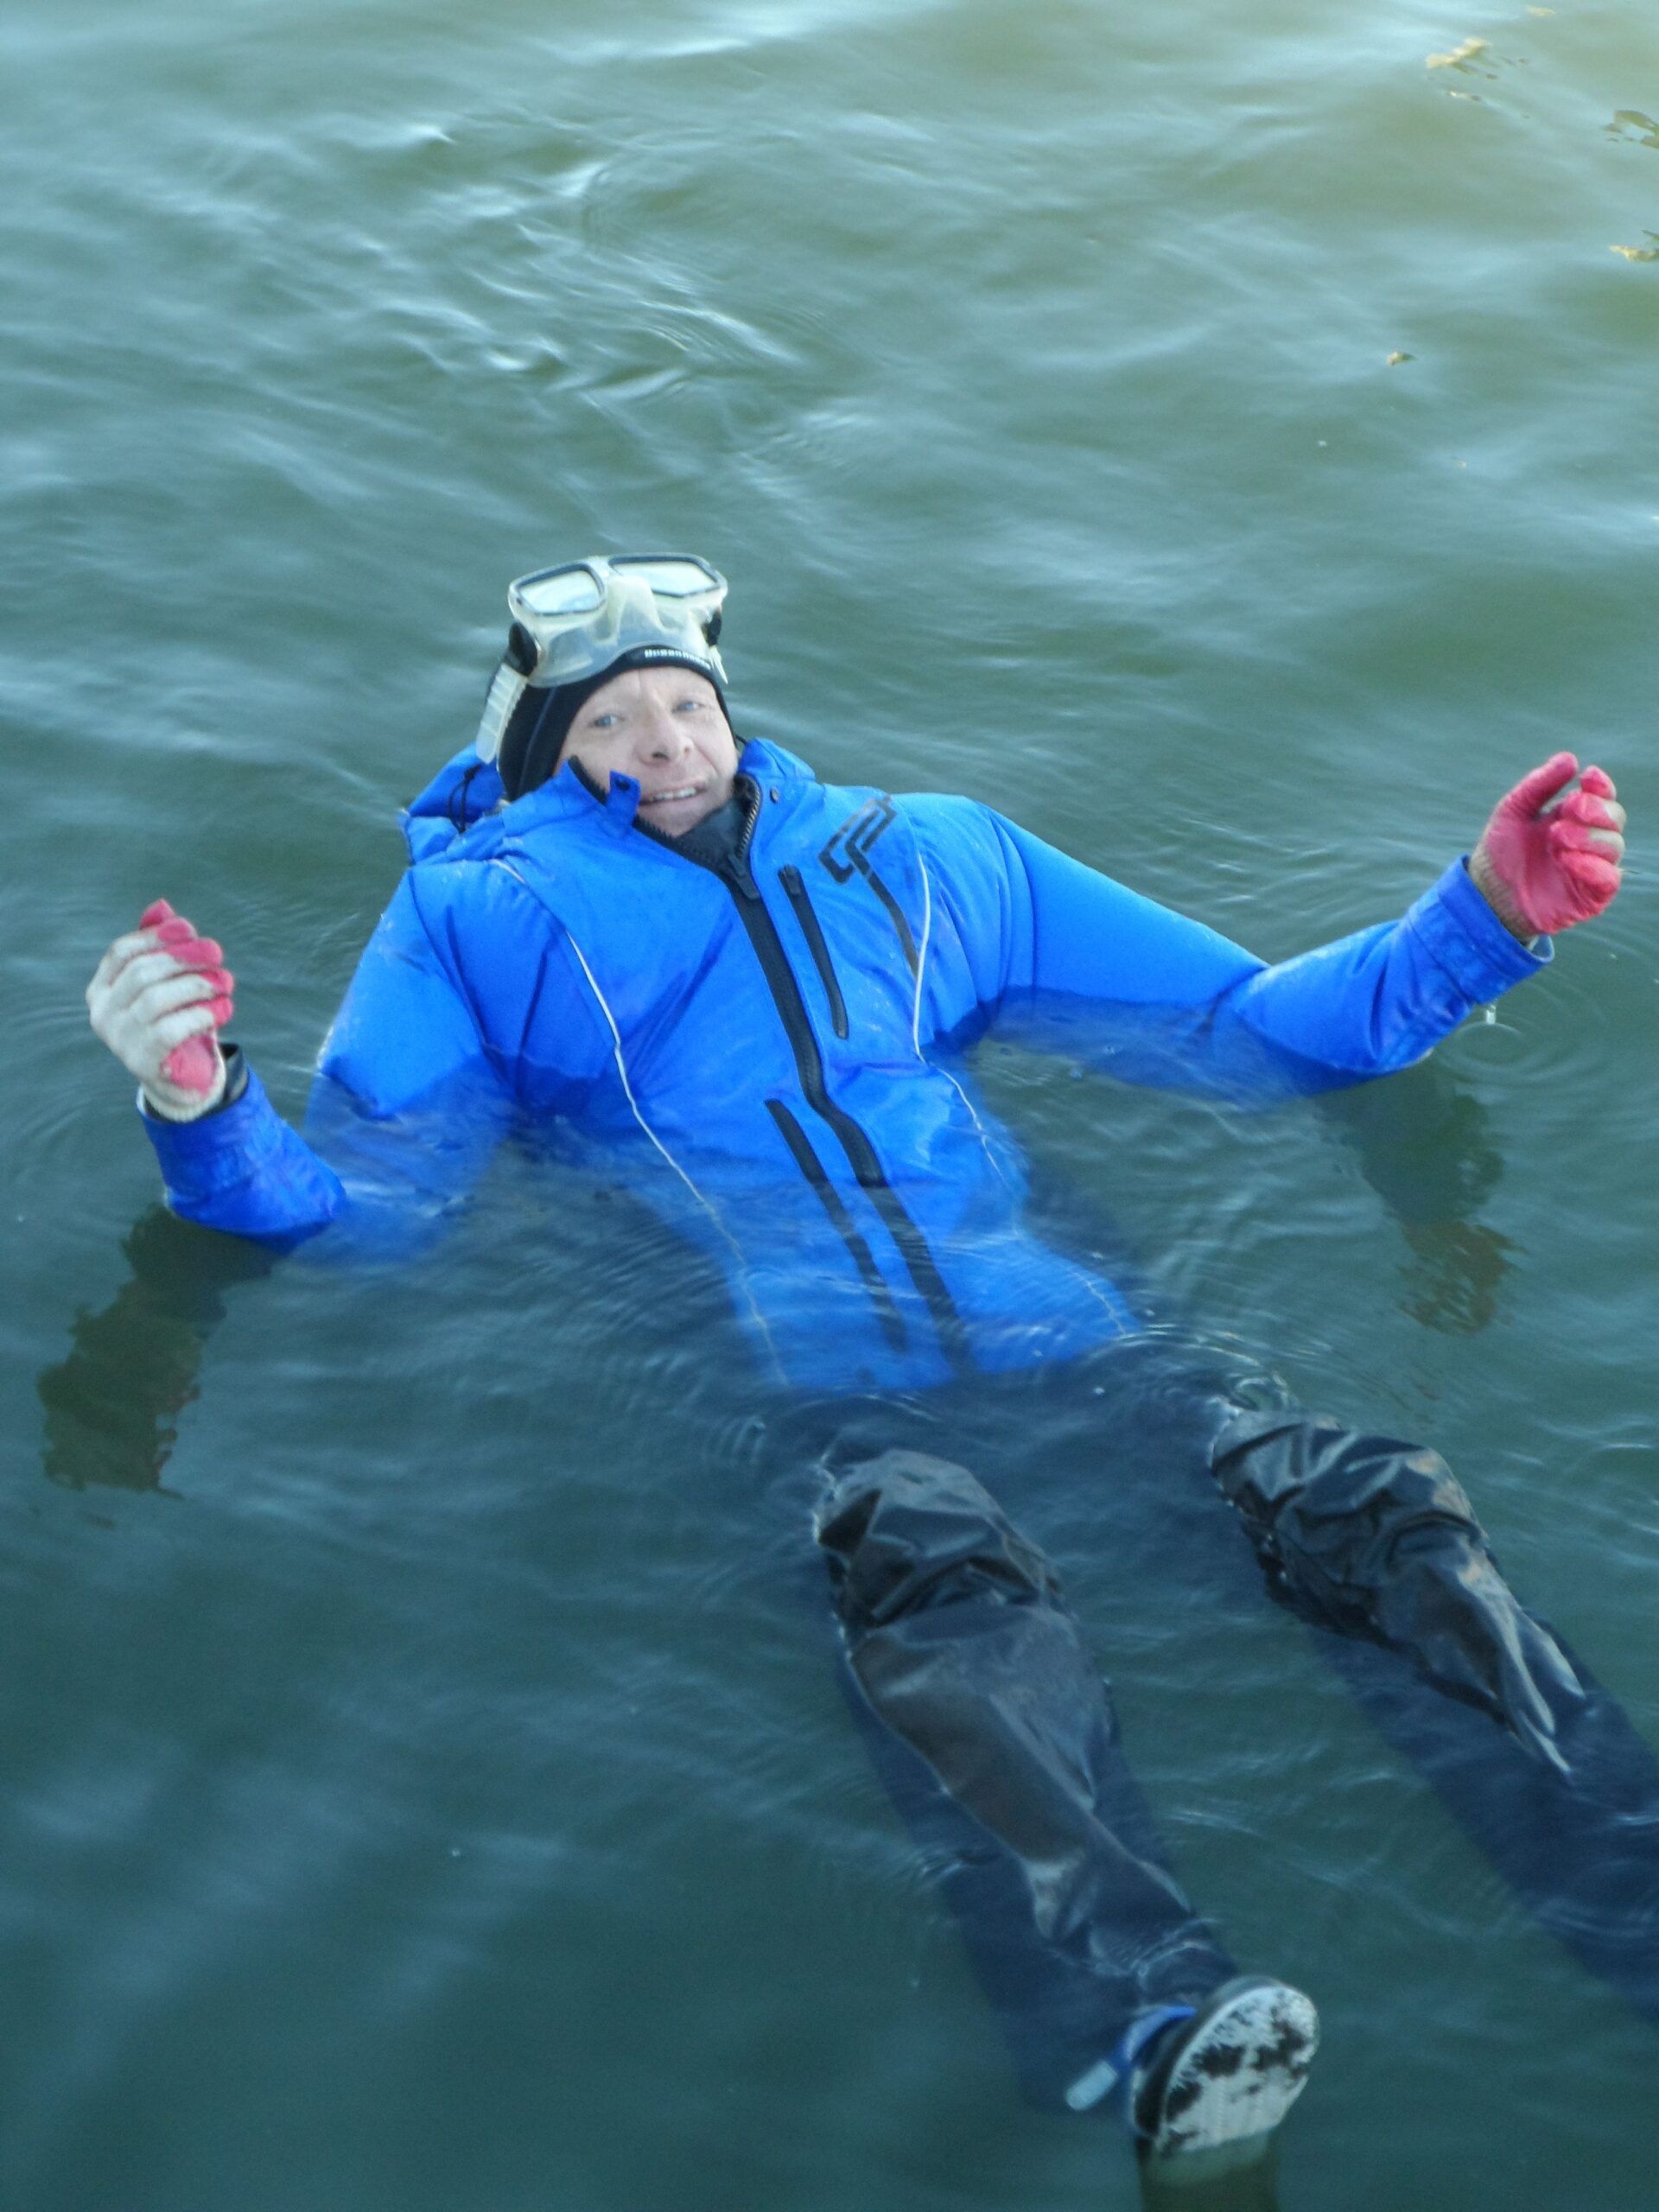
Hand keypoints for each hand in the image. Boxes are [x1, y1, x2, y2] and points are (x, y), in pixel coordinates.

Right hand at [87, 899, 235, 1120]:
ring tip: (225, 983)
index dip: (157, 937)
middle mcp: (103, 1013)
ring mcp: (119, 1039)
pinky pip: (172, 1029)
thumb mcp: (168, 984)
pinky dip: (202, 1014)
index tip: (190, 929)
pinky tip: (223, 1008)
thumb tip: (162, 908)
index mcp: (102, 988)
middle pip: (142, 972)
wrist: (181, 1080)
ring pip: (157, 998)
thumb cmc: (175, 1021)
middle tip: (217, 954)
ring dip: (197, 985)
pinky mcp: (142, 1062)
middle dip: (184, 958)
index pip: (122, 952)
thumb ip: (161, 948)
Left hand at [1469, 752, 1625, 937]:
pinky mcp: (1591, 895)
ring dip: (1589, 836)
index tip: (1587, 777)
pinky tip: (1568, 859)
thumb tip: (1569, 758)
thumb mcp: (1513, 811)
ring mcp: (1592, 867)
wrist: (1487, 894)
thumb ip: (1539, 785)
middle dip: (1596, 809)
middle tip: (1570, 808)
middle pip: (1615, 817)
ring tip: (1557, 837)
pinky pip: (1608, 879)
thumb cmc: (1502, 851)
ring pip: (1614, 845)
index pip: (1602, 796)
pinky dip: (1592, 866)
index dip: (1601, 785)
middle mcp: (1589, 839)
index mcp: (1574, 816)